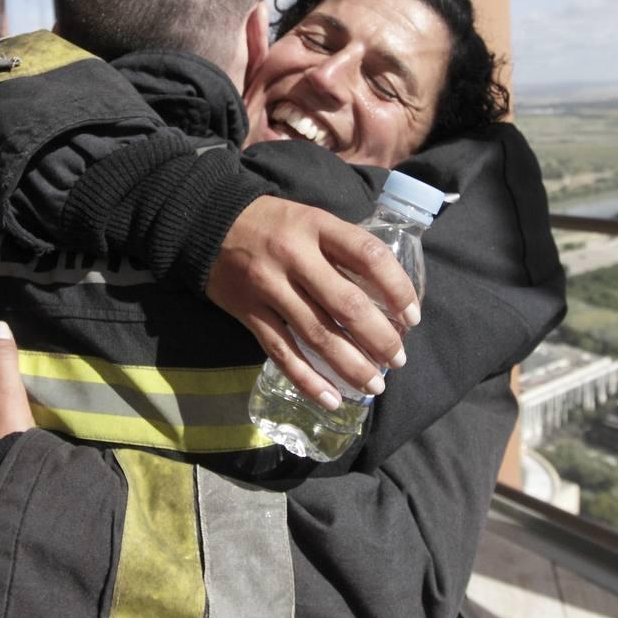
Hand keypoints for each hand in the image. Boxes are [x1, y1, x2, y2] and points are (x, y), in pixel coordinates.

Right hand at [206, 197, 420, 409]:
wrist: (206, 221)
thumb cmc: (271, 223)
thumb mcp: (310, 219)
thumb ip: (342, 249)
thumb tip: (385, 295)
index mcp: (316, 226)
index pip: (369, 256)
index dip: (397, 288)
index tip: (411, 315)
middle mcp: (294, 256)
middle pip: (347, 304)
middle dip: (380, 338)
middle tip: (398, 359)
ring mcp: (268, 286)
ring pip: (317, 335)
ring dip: (351, 366)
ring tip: (375, 385)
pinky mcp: (248, 312)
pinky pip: (282, 352)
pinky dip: (308, 379)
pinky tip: (331, 398)